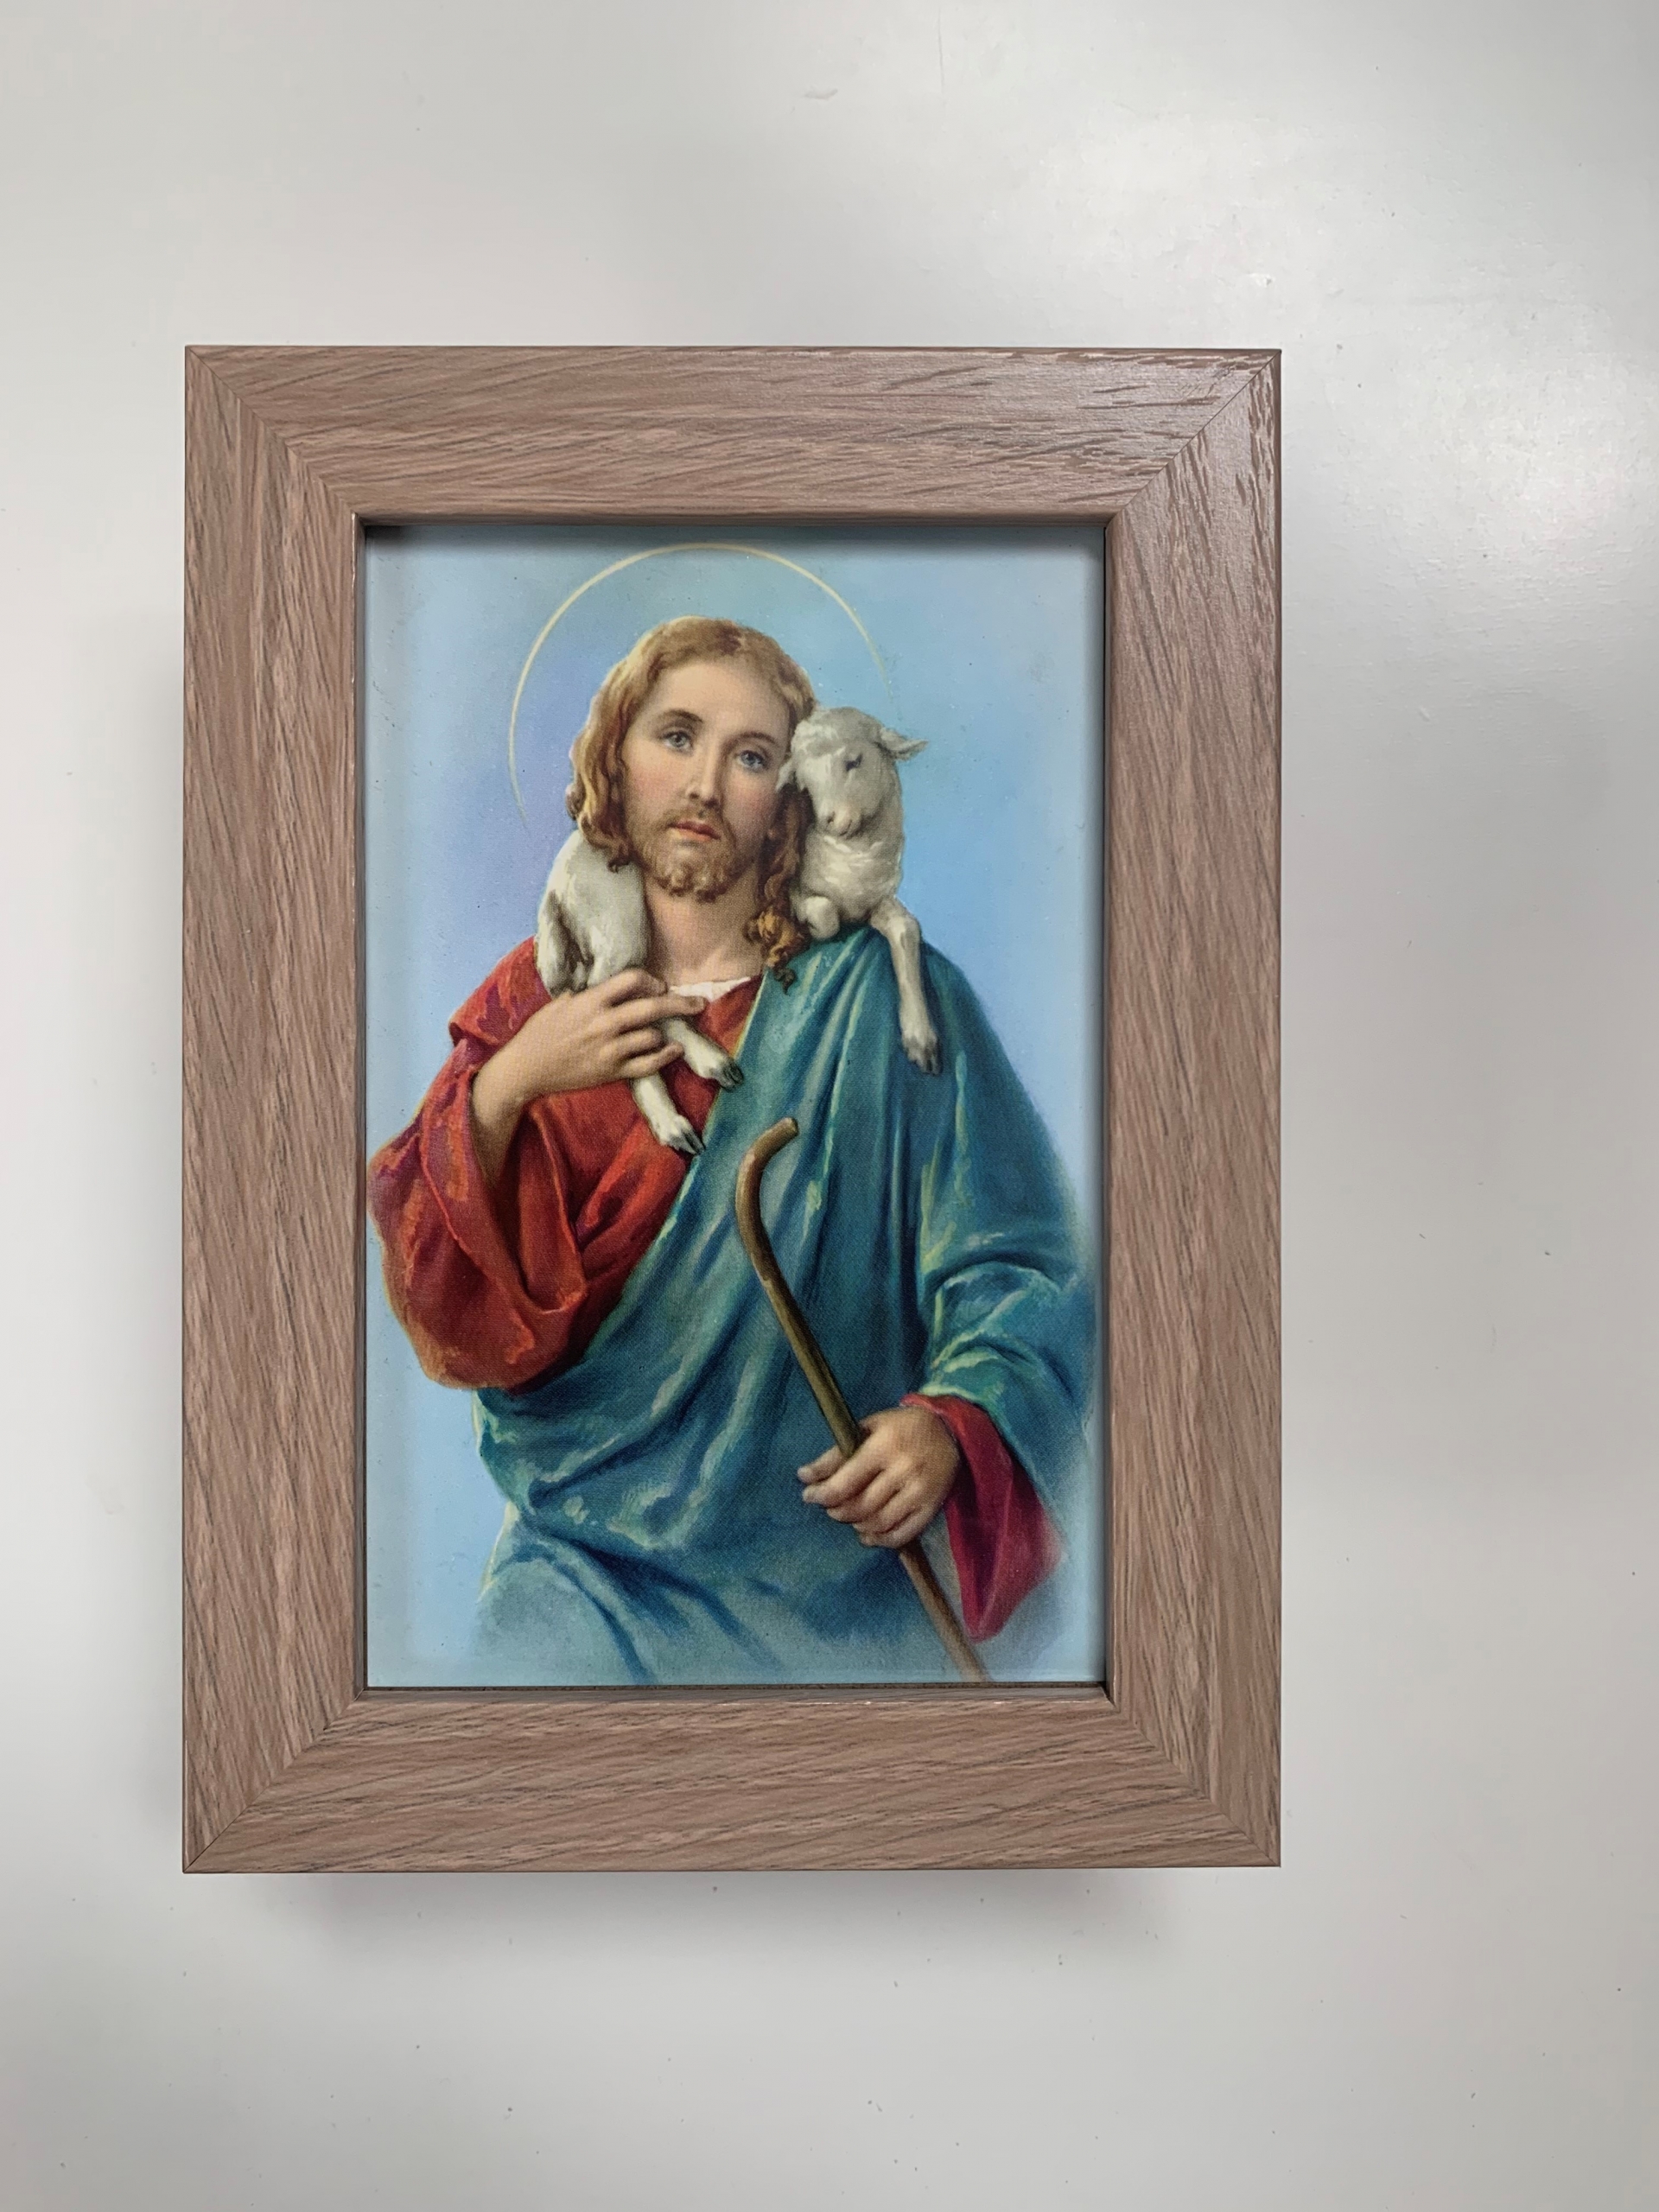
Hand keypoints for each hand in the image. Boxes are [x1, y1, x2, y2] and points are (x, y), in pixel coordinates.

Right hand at [470, 970, 704, 1184]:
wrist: (526, 1068)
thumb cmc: (539, 1032)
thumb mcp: (560, 1003)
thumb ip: (588, 994)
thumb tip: (610, 987)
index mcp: (591, 1000)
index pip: (632, 979)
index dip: (651, 979)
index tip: (658, 984)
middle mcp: (604, 1022)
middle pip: (653, 1006)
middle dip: (680, 1002)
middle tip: (698, 1002)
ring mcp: (609, 1049)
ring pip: (653, 1035)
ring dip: (668, 1031)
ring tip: (677, 1030)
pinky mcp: (611, 1071)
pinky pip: (648, 1064)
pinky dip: (664, 1056)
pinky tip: (674, 1050)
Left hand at [797, 1403, 960, 1549]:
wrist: (950, 1431)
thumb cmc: (902, 1427)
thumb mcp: (868, 1427)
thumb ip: (837, 1452)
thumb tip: (805, 1476)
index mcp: (884, 1446)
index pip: (845, 1481)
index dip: (821, 1493)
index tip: (808, 1495)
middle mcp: (903, 1470)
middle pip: (859, 1506)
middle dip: (836, 1510)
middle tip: (829, 1505)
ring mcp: (920, 1492)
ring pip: (878, 1523)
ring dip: (856, 1524)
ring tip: (848, 1516)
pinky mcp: (931, 1508)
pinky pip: (901, 1535)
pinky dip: (879, 1540)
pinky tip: (867, 1534)